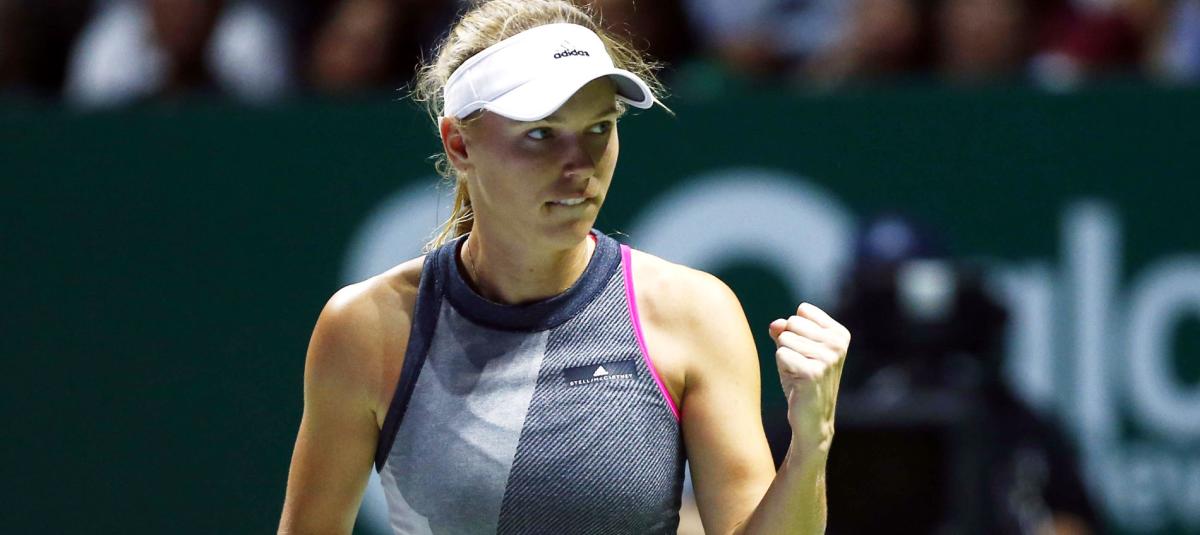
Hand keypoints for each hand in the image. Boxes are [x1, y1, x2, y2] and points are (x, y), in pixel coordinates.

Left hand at [768, 302, 849, 461]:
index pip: (802, 310)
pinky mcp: (813, 371)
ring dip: (785, 357)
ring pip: (784, 338)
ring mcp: (827, 357)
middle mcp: (838, 343)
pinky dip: (782, 368)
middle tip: (800, 365)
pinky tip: (796, 381)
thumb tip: (776, 324)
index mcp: (840, 333)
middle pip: (792, 322)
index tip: (806, 352)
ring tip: (798, 374)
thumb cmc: (802, 379)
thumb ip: (784, 330)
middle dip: (788, 343)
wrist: (812, 418)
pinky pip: (781, 354)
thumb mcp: (794, 349)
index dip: (795, 330)